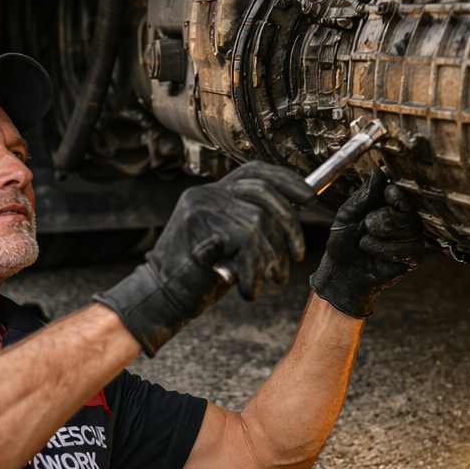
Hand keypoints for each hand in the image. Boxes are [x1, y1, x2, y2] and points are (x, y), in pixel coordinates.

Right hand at [95, 161, 312, 354]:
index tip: (308, 198)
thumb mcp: (231, 243)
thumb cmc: (200, 274)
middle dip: (289, 227)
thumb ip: (254, 224)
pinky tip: (249, 288)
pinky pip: (243, 243)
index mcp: (214, 192)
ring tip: (273, 278)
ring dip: (272, 256)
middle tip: (295, 256)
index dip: (286, 180)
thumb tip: (294, 215)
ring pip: (257, 221)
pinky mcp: (197, 227)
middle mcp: (206, 193)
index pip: (256, 172)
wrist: (162, 296)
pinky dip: (254, 270)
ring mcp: (200, 208)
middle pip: (263, 194)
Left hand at [310, 168, 423, 318]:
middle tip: (366, 227)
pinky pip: (405, 249)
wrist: (341, 270)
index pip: (402, 192)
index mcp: (390, 204)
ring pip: (406, 229)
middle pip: (404, 210)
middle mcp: (405, 218)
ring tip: (367, 242)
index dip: (395, 194)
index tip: (387, 195)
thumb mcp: (348, 213)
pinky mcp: (413, 256)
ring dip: (378, 237)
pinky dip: (383, 251)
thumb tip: (378, 171)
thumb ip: (364, 195)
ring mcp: (412, 237)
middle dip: (378, 220)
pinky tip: (375, 254)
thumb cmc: (344, 241)